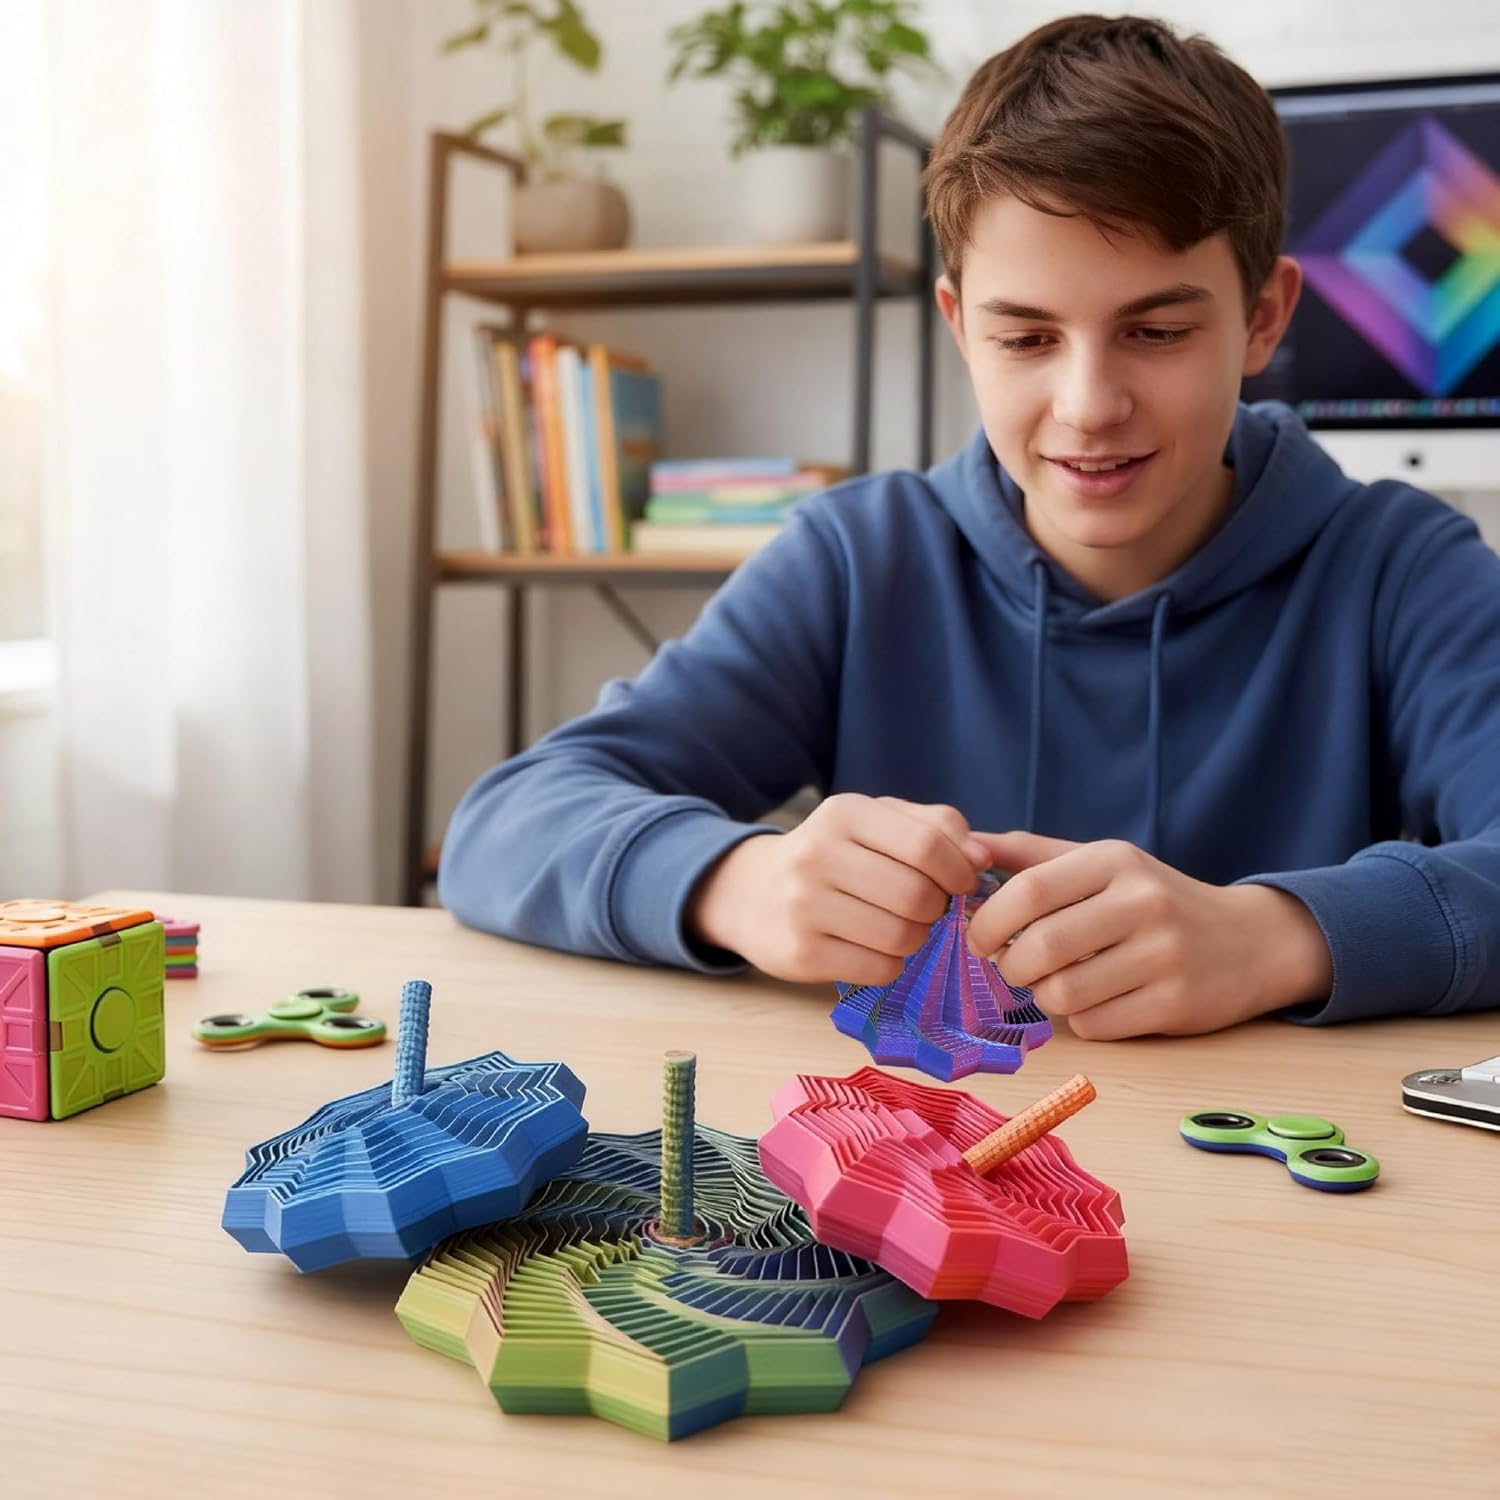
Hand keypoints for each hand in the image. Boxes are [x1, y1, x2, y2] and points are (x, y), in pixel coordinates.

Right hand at [686, 794, 989, 984]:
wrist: (754, 893)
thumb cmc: (834, 854)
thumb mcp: (877, 821)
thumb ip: (936, 827)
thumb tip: (982, 859)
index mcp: (844, 813)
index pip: (927, 845)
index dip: (959, 871)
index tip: (962, 883)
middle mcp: (817, 854)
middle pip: (917, 895)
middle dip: (937, 909)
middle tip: (927, 909)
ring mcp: (804, 905)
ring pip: (902, 936)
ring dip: (916, 938)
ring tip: (899, 927)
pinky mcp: (800, 952)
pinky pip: (880, 968)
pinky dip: (891, 964)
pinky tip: (873, 948)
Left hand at [966, 832, 1332, 1039]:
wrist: (1251, 942)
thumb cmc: (1152, 900)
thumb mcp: (1100, 863)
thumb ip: (1030, 855)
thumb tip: (963, 846)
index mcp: (1115, 861)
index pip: (1029, 891)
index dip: (989, 920)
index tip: (977, 937)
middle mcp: (1142, 903)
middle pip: (1040, 949)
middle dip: (1010, 966)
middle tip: (1015, 967)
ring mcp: (1164, 956)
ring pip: (1062, 994)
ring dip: (1045, 996)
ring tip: (1059, 982)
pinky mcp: (1175, 1005)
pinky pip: (1094, 1025)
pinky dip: (1083, 1019)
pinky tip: (1099, 1000)